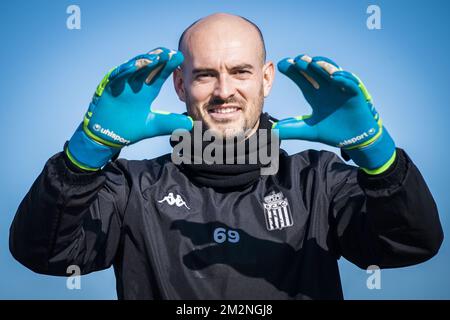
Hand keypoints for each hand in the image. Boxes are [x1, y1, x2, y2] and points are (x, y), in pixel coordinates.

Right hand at [66, 47, 192, 170]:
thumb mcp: (152, 125)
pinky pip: (117, 76)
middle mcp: (135, 84)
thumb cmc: (127, 129)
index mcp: (146, 91)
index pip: (159, 75)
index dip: (169, 66)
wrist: (106, 137)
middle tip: (171, 53)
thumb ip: (170, 123)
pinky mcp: (108, 87)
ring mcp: (122, 84)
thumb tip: (190, 123)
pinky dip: (126, 71)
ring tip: (157, 57)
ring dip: (145, 61)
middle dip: (159, 59)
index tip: (180, 58)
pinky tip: (136, 66)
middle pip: (148, 67)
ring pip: (133, 68)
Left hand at [273, 54, 395, 173]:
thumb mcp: (309, 131)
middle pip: (314, 72)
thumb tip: (273, 131)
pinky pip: (349, 83)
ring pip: (331, 72)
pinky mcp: (355, 94)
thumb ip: (291, 129)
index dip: (293, 71)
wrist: (355, 140)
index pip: (302, 78)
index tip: (281, 65)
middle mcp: (327, 88)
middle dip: (305, 65)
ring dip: (323, 66)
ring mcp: (341, 89)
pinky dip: (343, 78)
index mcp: (315, 94)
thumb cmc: (333, 131)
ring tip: (312, 62)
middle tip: (295, 60)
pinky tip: (334, 76)